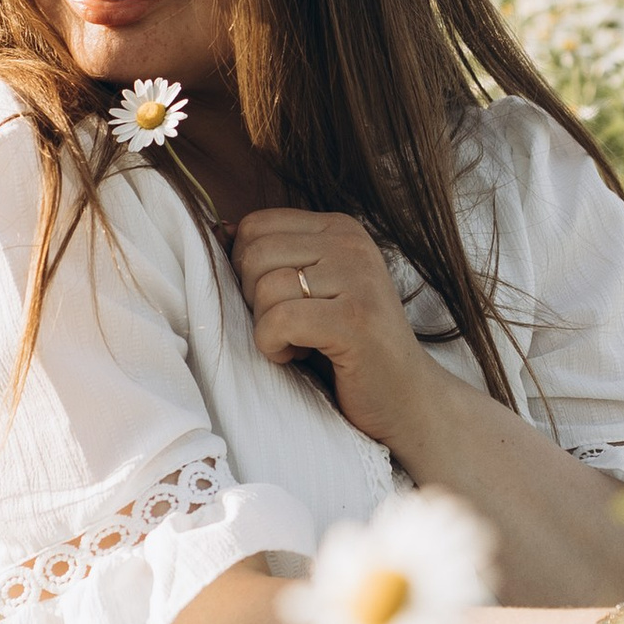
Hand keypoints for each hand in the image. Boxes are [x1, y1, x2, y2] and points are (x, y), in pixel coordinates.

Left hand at [229, 208, 437, 453]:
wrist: (404, 397)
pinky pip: (278, 322)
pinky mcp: (355, 320)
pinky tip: (299, 356)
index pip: (255, 226)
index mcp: (339, 228)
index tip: (278, 302)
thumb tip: (219, 230)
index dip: (246, 270)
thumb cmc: (346, 346)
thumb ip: (272, 258)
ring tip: (300, 343)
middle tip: (289, 327)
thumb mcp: (310, 290)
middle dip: (255, 301)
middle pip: (254, 255)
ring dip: (268, 328)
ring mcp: (358, 279)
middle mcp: (352, 244)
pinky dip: (274, 347)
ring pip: (264, 289)